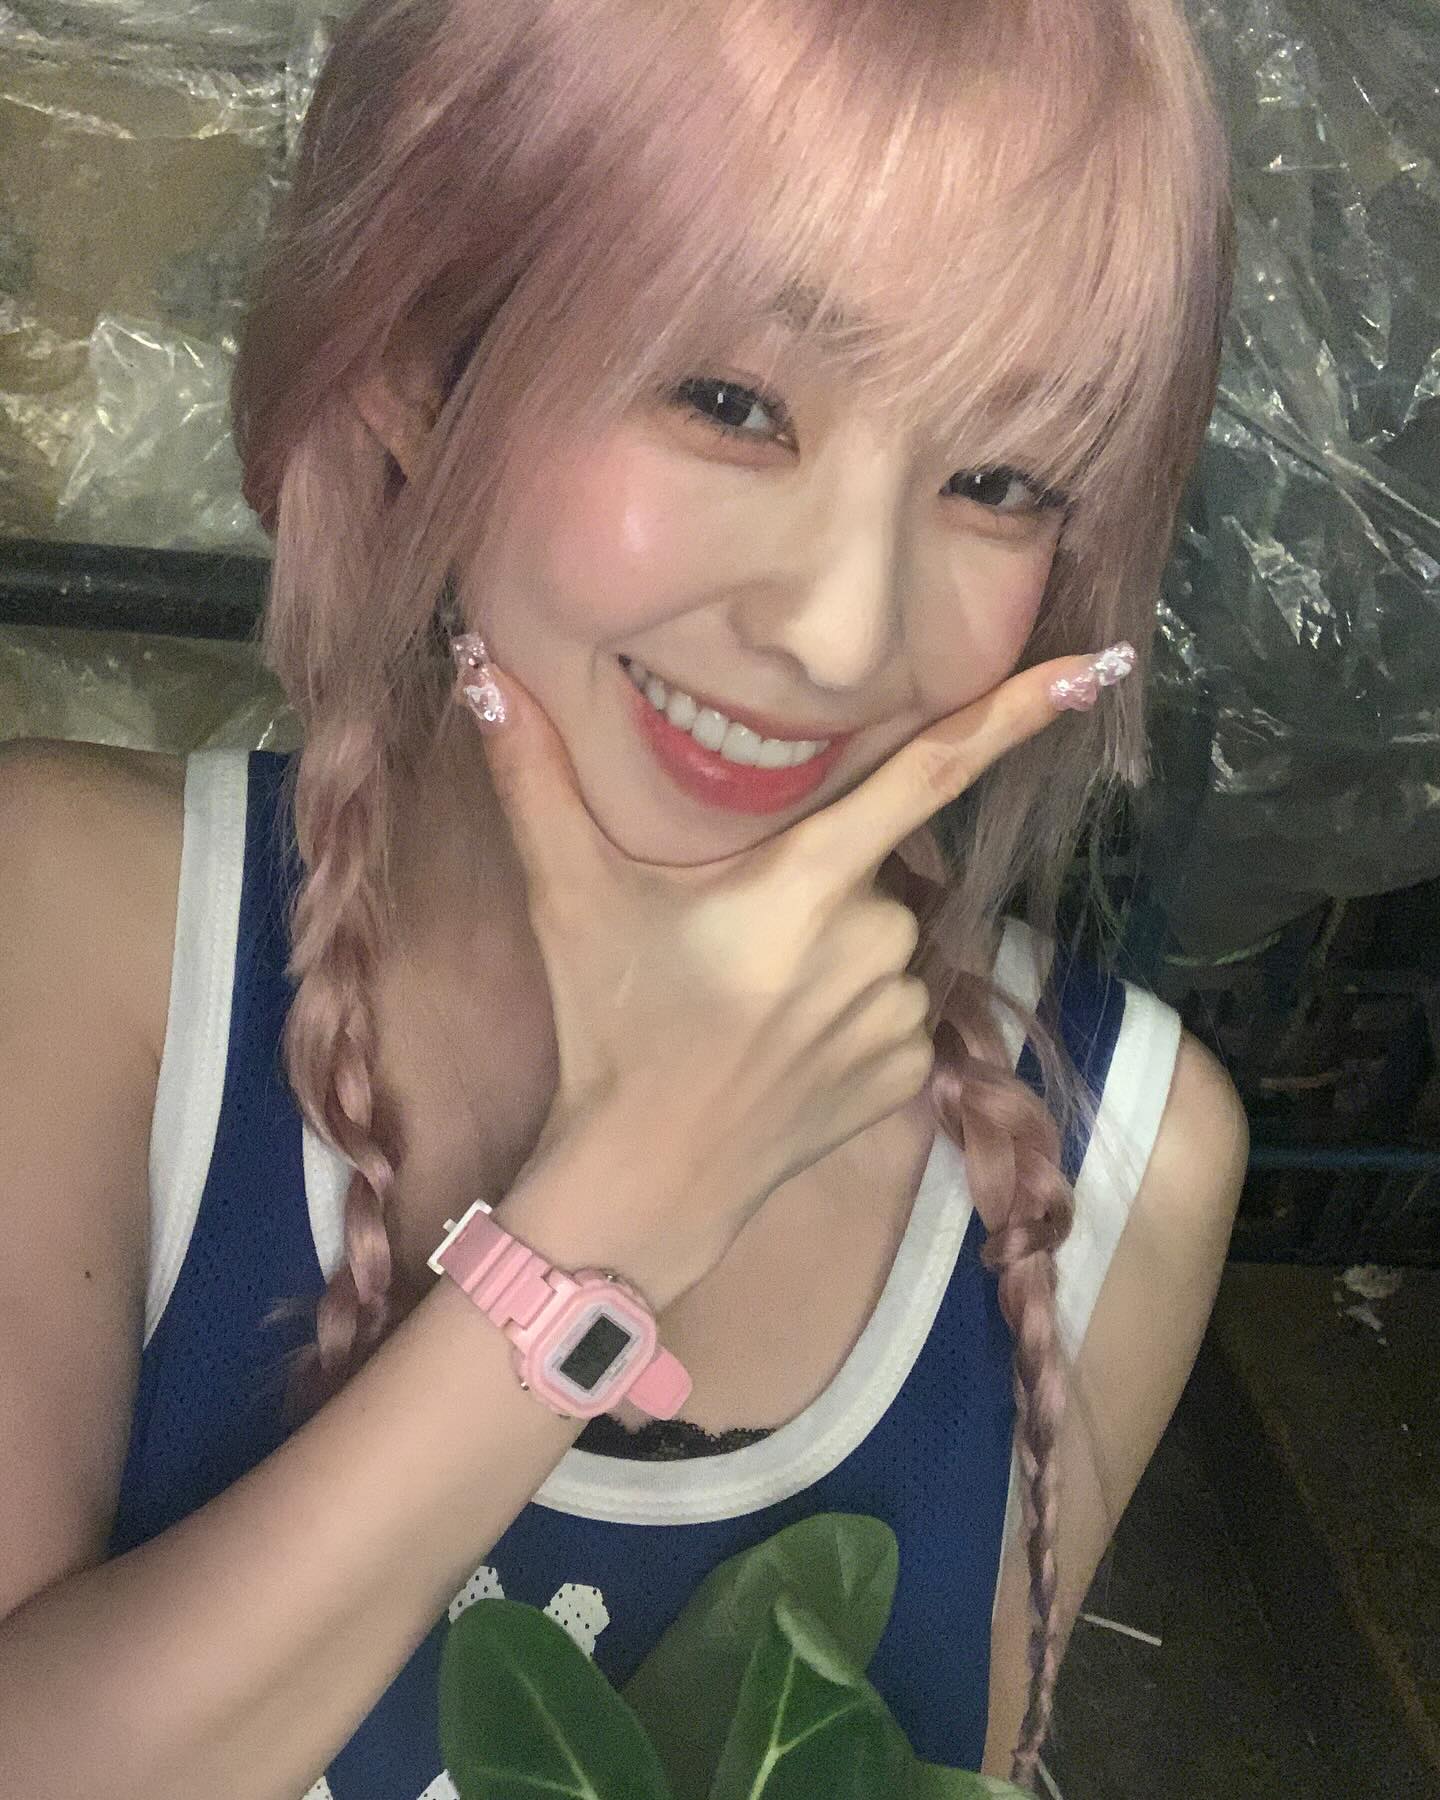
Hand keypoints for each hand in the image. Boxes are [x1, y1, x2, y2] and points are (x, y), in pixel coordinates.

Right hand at [465, 640, 1131, 1277]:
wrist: (646, 1182)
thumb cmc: (611, 1028)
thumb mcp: (570, 898)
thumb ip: (533, 779)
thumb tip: (477, 669)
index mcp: (807, 883)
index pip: (927, 776)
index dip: (1010, 714)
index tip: (1092, 667)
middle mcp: (874, 941)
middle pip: (873, 872)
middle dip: (819, 888)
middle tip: (736, 945)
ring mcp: (900, 1015)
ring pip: (886, 945)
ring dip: (835, 956)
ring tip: (754, 1009)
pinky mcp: (911, 1077)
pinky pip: (899, 1014)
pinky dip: (855, 1017)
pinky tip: (789, 1051)